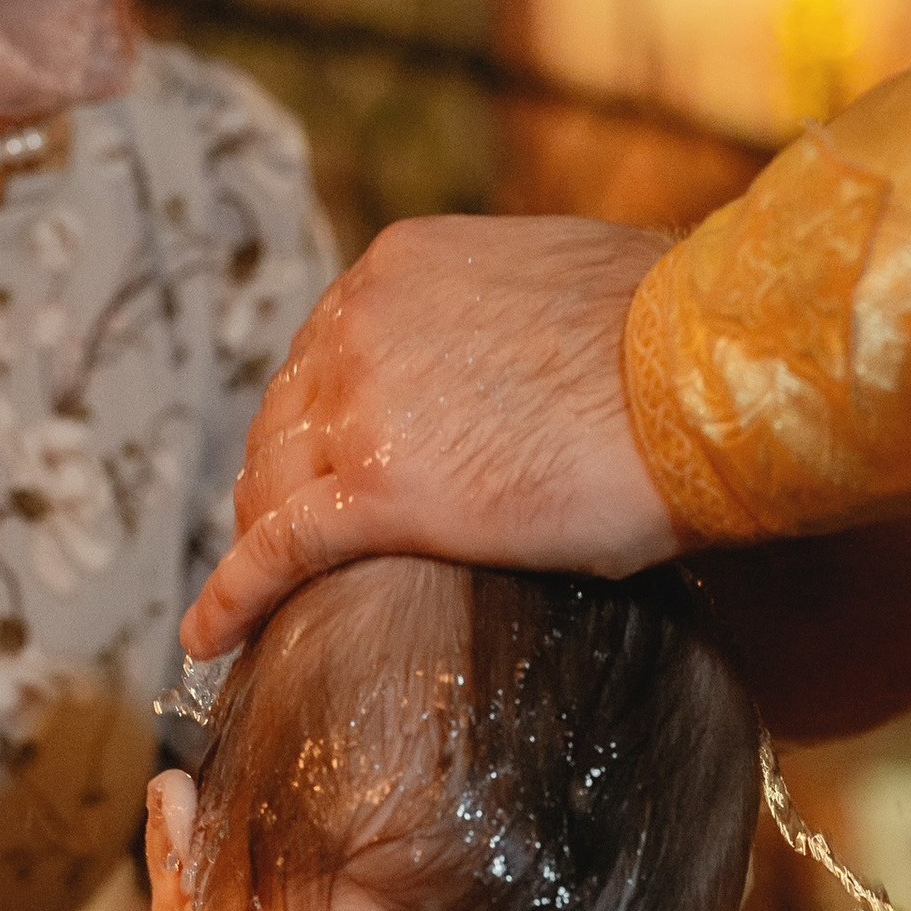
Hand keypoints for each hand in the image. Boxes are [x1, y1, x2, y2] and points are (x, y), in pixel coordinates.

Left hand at [185, 217, 682, 657]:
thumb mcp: (569, 289)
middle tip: (288, 546)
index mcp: (399, 270)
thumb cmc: (675, 337)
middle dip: (279, 485)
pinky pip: (278, 552)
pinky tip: (209, 640)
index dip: (318, 423)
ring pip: (272, 488)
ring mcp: (360, 407)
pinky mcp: (378, 494)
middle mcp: (358, 324)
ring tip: (258, 602)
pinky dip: (233, 598)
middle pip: (282, 421)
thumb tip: (539, 362)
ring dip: (261, 544)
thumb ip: (514, 323)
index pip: (324, 355)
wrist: (701, 376)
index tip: (326, 468)